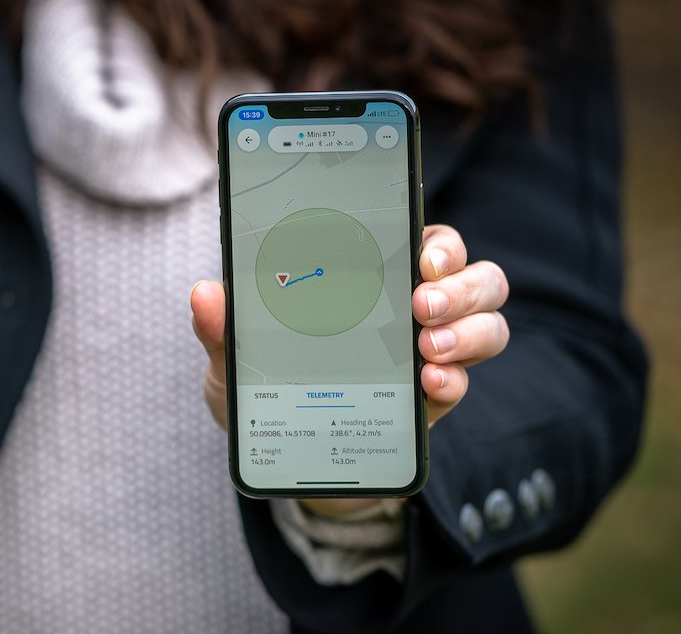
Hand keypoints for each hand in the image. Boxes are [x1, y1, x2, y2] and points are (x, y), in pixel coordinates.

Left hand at [190, 224, 508, 513]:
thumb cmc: (262, 386)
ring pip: (488, 324)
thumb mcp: (234, 357)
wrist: (279, 453)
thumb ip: (221, 326)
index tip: (421, 256)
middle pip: (475, 276)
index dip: (438, 242)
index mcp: (370, 278)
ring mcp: (427, 353)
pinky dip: (454, 380)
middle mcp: (411, 308)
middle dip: (460, 285)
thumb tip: (204, 294)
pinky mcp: (430, 400)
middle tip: (420, 305)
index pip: (425, 240)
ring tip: (426, 349)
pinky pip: (463, 380)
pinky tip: (429, 384)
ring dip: (469, 331)